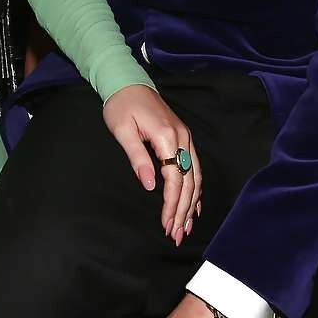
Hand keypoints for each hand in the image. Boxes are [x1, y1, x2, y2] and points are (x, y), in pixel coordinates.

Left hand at [103, 85, 201, 242]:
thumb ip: (138, 158)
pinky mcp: (183, 138)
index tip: (166, 224)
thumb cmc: (121, 106)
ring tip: (185, 227)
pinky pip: (195, 168)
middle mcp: (182, 138)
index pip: (174, 178)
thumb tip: (151, 186)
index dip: (171, 204)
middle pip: (189, 181)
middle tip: (176, 235)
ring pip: (196, 177)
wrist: (128, 82)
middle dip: (183, 210)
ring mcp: (185, 138)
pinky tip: (194, 206)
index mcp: (167, 136)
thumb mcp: (123, 131)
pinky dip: (195, 189)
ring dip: (191, 204)